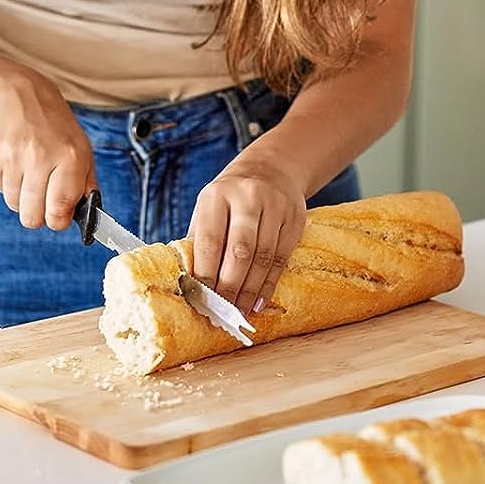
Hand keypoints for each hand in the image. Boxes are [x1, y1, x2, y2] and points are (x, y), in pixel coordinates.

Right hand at [0, 66, 95, 230]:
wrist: (18, 94)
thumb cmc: (55, 125)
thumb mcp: (82, 148)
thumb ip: (86, 184)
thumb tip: (90, 216)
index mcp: (71, 156)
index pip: (60, 208)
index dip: (58, 221)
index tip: (58, 219)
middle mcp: (41, 156)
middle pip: (32, 216)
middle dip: (38, 215)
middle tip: (43, 201)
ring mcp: (13, 156)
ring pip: (13, 205)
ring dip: (22, 197)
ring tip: (31, 173)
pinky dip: (8, 182)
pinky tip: (16, 161)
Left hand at [188, 153, 307, 311]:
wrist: (271, 169)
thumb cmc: (230, 198)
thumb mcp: (209, 208)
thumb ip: (200, 241)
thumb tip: (188, 285)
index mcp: (217, 195)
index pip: (210, 241)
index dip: (205, 274)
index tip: (199, 301)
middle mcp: (248, 197)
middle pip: (240, 251)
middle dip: (229, 287)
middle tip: (221, 314)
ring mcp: (276, 206)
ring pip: (264, 257)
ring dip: (250, 290)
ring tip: (239, 314)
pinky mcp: (296, 217)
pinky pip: (282, 257)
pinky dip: (269, 283)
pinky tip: (258, 301)